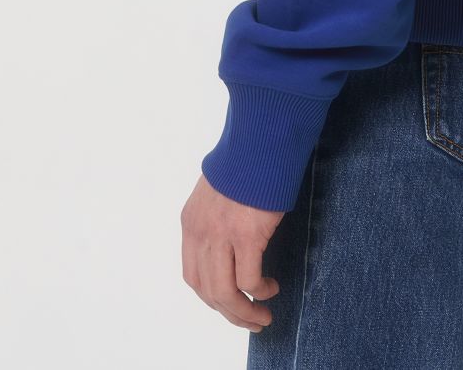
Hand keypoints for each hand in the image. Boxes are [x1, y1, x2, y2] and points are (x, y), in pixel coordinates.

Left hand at [181, 172, 284, 332]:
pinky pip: (250, 280)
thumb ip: (215, 219)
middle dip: (229, 313)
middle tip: (250, 321)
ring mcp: (222, 235)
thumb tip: (228, 245)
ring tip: (261, 316)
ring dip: (244, 312)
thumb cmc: (245, 162)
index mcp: (191, 223)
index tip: (229, 305)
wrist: (260, 141)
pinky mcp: (247, 235)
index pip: (192, 275)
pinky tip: (271, 288)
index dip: (210, 296)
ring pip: (225, 293)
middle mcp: (201, 233)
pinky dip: (259, 291)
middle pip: (207, 290)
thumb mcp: (216, 192)